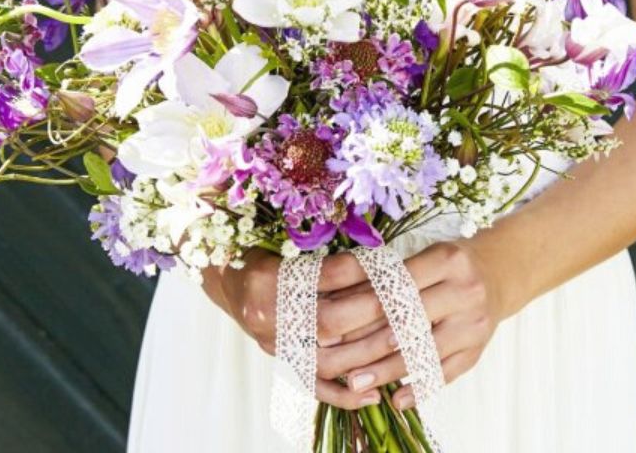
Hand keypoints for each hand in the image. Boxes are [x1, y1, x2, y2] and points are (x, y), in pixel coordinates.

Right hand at [207, 250, 384, 410]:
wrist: (228, 278)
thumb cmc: (264, 251)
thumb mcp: (287, 241)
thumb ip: (324, 251)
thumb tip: (378, 257)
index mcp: (269, 275)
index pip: (326, 274)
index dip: (362, 271)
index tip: (394, 266)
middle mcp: (267, 313)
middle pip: (328, 320)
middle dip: (372, 314)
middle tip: (407, 306)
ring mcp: (273, 344)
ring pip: (324, 360)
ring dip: (366, 354)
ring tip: (400, 344)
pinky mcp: (279, 362)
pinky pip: (312, 386)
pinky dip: (344, 394)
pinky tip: (373, 394)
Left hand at [314, 237, 508, 410]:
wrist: (498, 275)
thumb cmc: (449, 265)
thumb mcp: (424, 256)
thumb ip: (388, 276)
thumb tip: (338, 298)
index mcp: (447, 260)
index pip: (399, 285)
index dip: (364, 305)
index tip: (334, 323)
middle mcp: (464, 291)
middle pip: (409, 321)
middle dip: (369, 343)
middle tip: (337, 359)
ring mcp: (473, 324)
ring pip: (424, 352)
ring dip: (386, 371)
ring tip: (356, 382)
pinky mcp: (477, 351)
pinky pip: (444, 374)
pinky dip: (418, 388)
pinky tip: (395, 398)